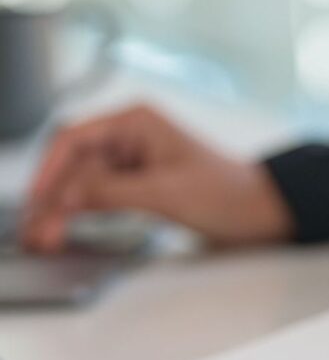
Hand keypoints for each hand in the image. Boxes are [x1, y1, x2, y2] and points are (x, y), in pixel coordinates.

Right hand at [22, 105, 295, 249]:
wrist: (263, 212)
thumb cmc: (230, 192)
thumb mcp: (166, 192)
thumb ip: (113, 193)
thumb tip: (68, 196)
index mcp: (137, 122)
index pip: (74, 138)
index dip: (49, 170)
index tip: (36, 199)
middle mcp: (131, 137)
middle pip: (74, 164)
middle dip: (53, 197)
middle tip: (37, 231)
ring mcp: (133, 162)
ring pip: (82, 183)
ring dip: (62, 209)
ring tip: (46, 237)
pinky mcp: (138, 186)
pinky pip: (98, 197)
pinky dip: (81, 214)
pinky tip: (66, 230)